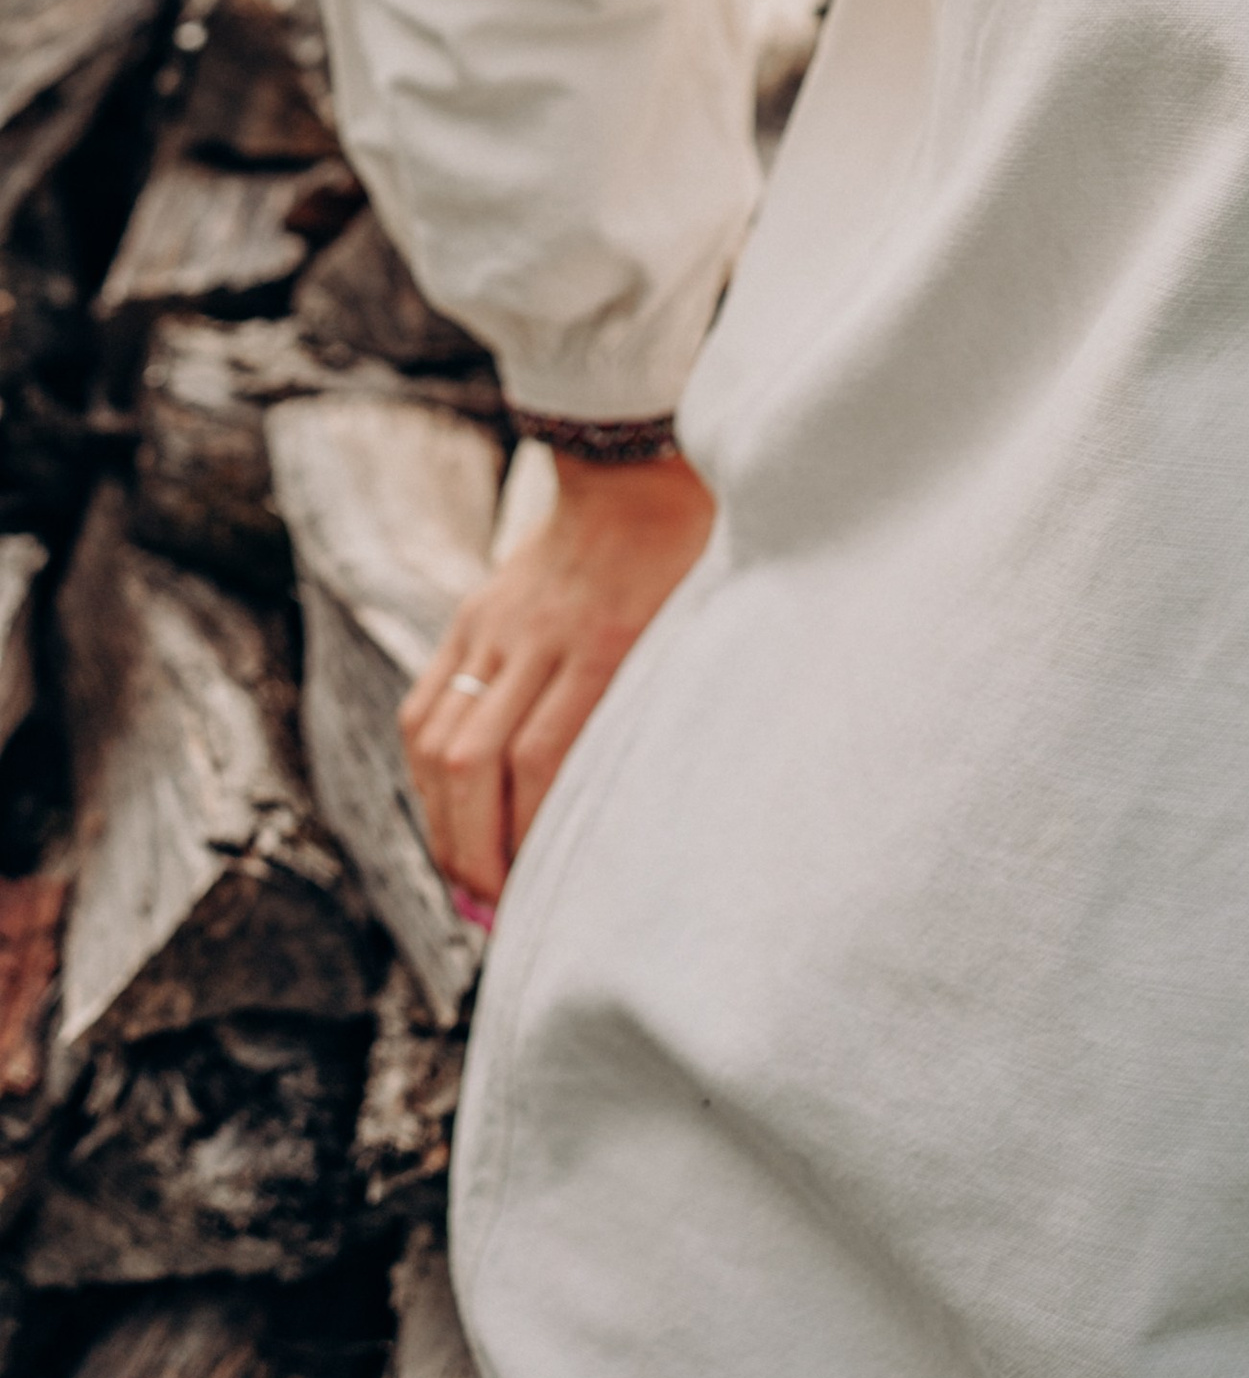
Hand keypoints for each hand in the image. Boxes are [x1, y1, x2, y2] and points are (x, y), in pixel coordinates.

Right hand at [402, 452, 714, 913]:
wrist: (634, 473)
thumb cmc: (685, 563)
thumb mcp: (693, 629)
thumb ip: (658, 705)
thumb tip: (633, 809)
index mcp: (608, 642)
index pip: (545, 759)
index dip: (531, 835)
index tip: (541, 888)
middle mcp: (540, 636)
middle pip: (477, 763)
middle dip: (475, 848)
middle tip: (492, 904)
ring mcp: (496, 625)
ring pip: (439, 742)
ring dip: (443, 820)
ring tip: (464, 872)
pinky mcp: (470, 617)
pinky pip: (427, 706)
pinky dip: (426, 770)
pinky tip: (445, 809)